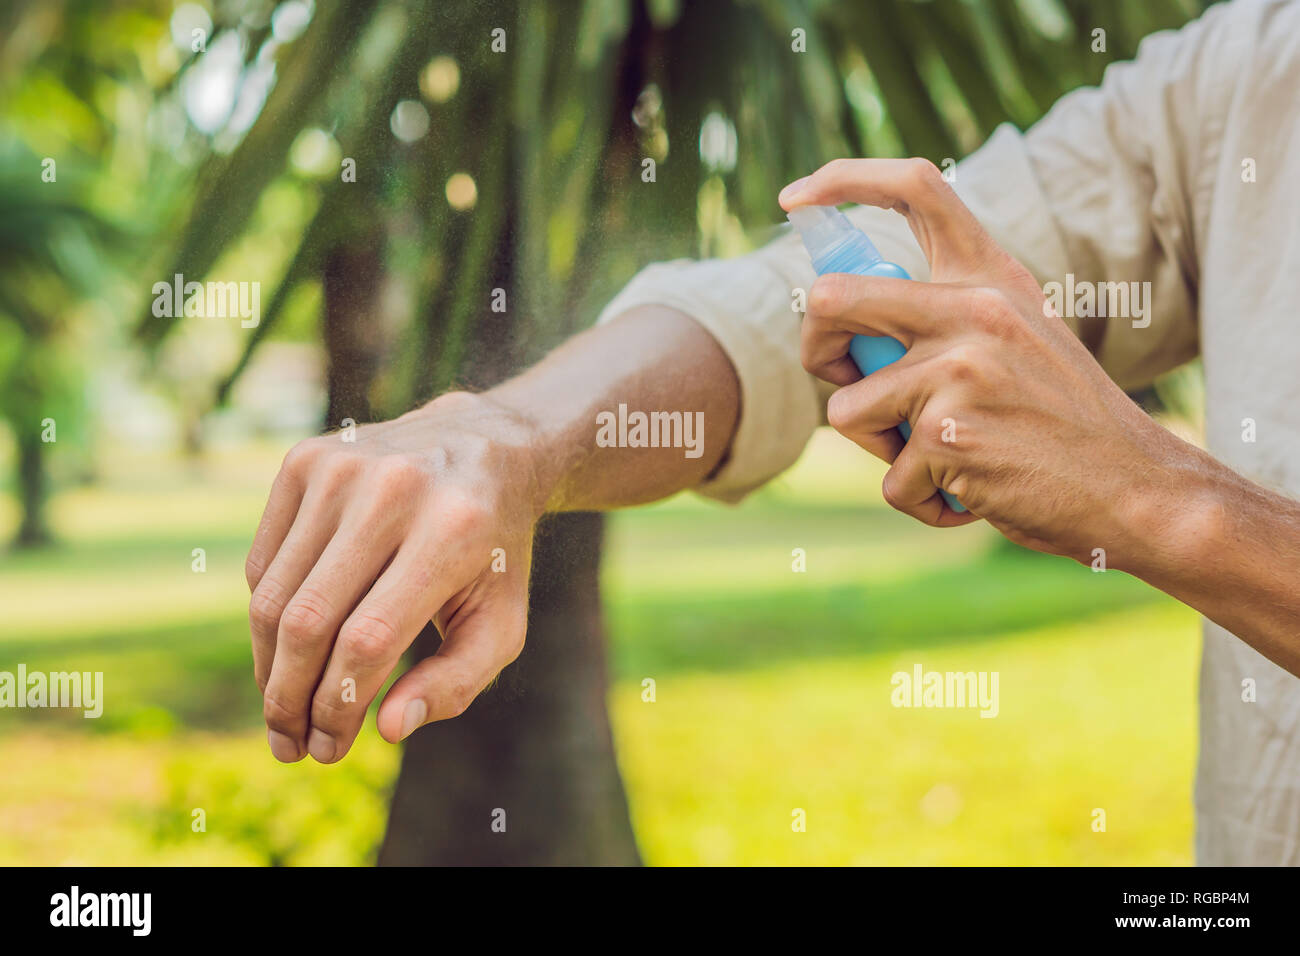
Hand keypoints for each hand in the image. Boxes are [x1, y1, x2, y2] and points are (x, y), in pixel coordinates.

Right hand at [244, 391, 543, 763]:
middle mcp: (393, 490)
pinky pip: (264, 563)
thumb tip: (390, 729)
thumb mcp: (502, 621)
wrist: (482, 446)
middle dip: (290, 699)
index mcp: (452, 531)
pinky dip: (269, 617)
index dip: (339, 707)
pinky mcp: (304, 460)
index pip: (369, 640)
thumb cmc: (493, 554)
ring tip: (282, 712)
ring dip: (268, 669)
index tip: (328, 750)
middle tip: (291, 746)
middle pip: (310, 622)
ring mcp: (342, 468)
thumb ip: (457, 682)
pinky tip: (290, 650)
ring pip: (274, 597)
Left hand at [780, 158, 1192, 563]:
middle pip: (830, 300)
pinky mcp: (948, 436)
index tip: (794, 199)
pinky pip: (889, 480)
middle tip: (844, 381)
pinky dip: (921, 500)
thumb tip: (841, 316)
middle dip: (814, 351)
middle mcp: (974, 310)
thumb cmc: (1064, 422)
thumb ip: (948, 318)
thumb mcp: (1021, 338)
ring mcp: (959, 371)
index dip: (842, 180)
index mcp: (992, 278)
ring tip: (940, 459)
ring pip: (845, 410)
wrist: (1137, 489)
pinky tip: (971, 495)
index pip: (916, 187)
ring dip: (879, 448)